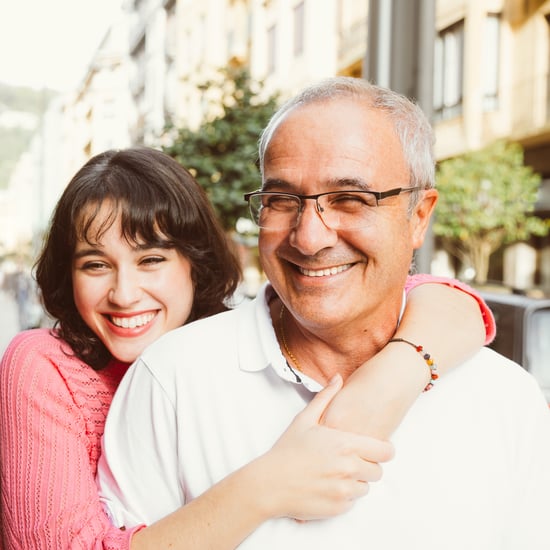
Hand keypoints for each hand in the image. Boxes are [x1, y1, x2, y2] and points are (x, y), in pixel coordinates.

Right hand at [253, 375, 393, 519]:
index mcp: (346, 444)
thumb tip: (338, 378)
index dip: (382, 449)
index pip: (386, 451)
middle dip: (367, 465)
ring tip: (334, 473)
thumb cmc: (287, 450)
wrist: (269, 484)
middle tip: (347, 460)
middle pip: (378, 471)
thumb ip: (326, 397)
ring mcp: (345, 490)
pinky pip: (353, 501)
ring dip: (356, 481)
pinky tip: (326, 485)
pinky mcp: (339, 508)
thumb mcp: (305, 419)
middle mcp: (350, 468)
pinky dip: (344, 495)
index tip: (373, 449)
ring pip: (366, 487)